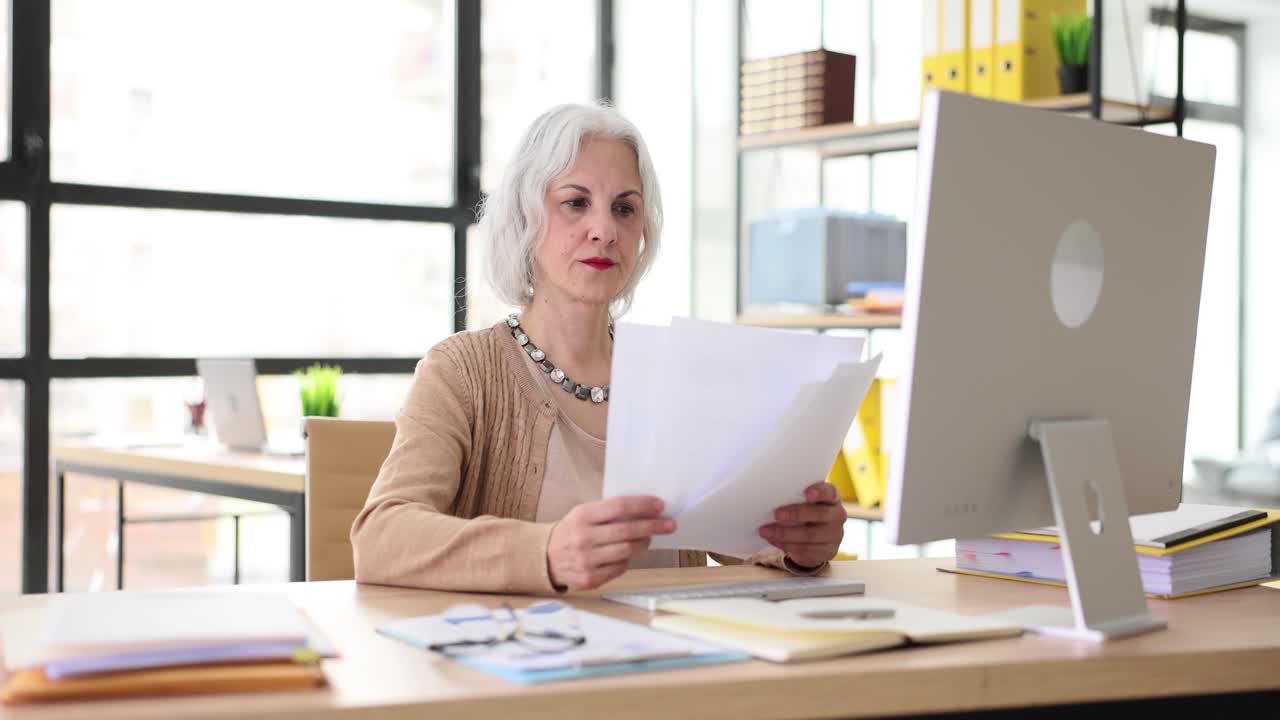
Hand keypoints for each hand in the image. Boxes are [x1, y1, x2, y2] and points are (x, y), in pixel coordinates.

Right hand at [547, 496, 675, 590]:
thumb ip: (607, 512)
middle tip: (669, 524)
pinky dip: (627, 560)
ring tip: (650, 538)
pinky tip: (627, 554)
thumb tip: (643, 510)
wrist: (544, 558)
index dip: (642, 505)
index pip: (619, 506)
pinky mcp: (590, 578)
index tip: (660, 505)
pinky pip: (619, 568)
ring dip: (644, 543)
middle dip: (653, 526)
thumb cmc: (571, 532)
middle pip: (628, 530)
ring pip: (627, 551)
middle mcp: (584, 538)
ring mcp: (587, 560)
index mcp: (582, 516)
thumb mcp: (582, 514)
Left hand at [759, 482, 844, 568]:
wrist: (816, 539)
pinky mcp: (828, 551)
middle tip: (776, 514)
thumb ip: (794, 498)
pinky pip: (806, 549)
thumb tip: (769, 496)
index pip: (829, 492)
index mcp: (832, 498)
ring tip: (765, 531)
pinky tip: (773, 540)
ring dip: (784, 533)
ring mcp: (835, 534)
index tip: (807, 493)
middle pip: (820, 513)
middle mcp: (837, 515)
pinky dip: (787, 545)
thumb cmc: (805, 513)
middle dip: (796, 513)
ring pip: (810, 535)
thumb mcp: (802, 503)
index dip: (819, 492)